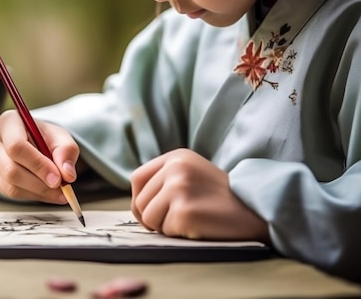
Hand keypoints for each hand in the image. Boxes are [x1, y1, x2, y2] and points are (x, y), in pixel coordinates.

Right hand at [0, 110, 79, 203]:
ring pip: (11, 186)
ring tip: (60, 192)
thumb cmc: (44, 136)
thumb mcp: (60, 136)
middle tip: (62, 188)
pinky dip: (34, 196)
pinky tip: (49, 193)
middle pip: (11, 170)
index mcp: (8, 124)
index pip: (16, 147)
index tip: (58, 178)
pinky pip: (13, 194)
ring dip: (39, 192)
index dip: (38, 165)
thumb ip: (66, 150)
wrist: (33, 141)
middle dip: (39, 183)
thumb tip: (68, 175)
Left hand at [130, 148, 267, 241]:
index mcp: (176, 157)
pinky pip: (165, 230)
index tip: (149, 211)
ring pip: (148, 217)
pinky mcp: (184, 211)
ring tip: (189, 221)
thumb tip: (137, 200)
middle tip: (174, 220)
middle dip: (151, 217)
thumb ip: (165, 179)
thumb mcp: (191, 174)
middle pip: (140, 200)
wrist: (255, 210)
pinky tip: (197, 226)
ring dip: (164, 226)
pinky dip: (178, 233)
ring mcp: (179, 188)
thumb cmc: (221, 198)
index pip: (137, 178)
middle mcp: (175, 168)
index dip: (139, 199)